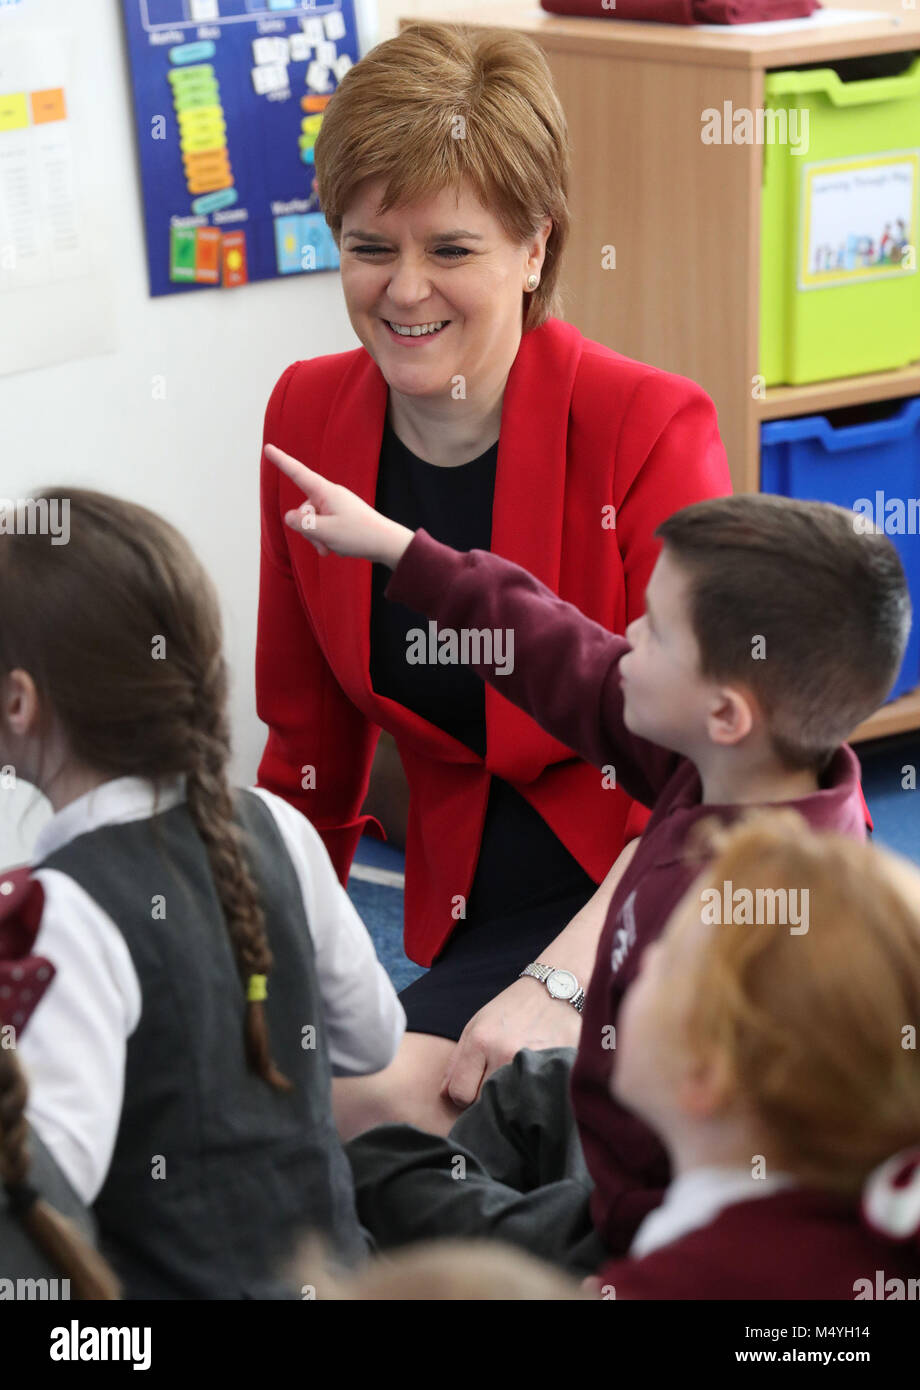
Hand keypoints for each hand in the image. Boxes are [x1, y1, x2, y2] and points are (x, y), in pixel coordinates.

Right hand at [264, 443, 413, 567]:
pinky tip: (338, 547)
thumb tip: (288, 516)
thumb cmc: (359, 535)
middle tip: (323, 545)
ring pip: (313, 522)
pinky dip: (326, 539)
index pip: (298, 473)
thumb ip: (302, 523)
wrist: (387, 544)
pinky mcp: (342, 517)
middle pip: (304, 509)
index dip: (281, 461)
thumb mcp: (325, 531)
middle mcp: (330, 496)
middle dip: (307, 530)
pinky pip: (324, 527)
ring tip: (331, 549)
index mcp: (326, 492)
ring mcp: (336, 506)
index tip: (268, 447)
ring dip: (317, 538)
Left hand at [439, 976, 580, 1109]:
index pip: (459, 1094)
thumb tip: (444, 1095)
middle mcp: (504, 1053)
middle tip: (496, 1085)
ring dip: (509, 1102)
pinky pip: (535, 1100)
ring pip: (508, 1108)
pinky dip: (531, 1097)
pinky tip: (533, 1084)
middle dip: (486, 1100)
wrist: (555, 991)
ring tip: (514, 1084)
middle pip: (483, 1104)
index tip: (474, 1087)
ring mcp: (531, 1063)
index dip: (463, 1096)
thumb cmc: (512, 1010)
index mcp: (480, 1041)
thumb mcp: (477, 1025)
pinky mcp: (555, 1068)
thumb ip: (457, 1061)